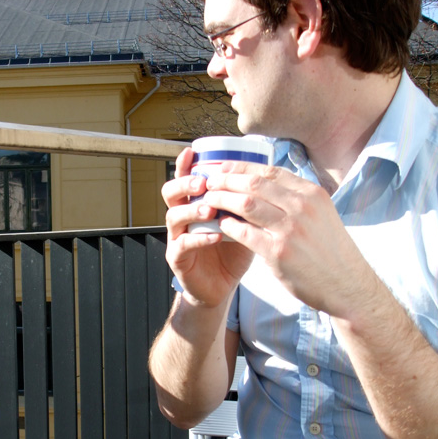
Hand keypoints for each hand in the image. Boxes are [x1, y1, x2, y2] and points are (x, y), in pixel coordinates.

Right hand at [163, 148, 254, 307]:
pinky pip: (182, 244)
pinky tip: (214, 236)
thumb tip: (267, 176)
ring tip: (209, 209)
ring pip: (173, 216)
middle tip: (202, 183)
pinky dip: (198, 239)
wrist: (222, 286)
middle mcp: (182, 216)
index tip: (192, 152)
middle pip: (170, 192)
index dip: (186, 165)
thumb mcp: (242, 221)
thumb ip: (246, 202)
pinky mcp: (177, 258)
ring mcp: (177, 237)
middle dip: (184, 183)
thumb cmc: (232, 252)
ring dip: (191, 209)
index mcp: (195, 203)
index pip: (186, 178)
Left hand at [203, 161, 378, 316]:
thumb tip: (265, 183)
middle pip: (254, 184)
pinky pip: (244, 233)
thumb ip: (296, 198)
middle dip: (226, 180)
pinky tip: (220, 225)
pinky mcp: (279, 253)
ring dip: (222, 200)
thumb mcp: (321, 213)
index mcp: (312, 194)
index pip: (270, 171)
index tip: (223, 168)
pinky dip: (228, 226)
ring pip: (246, 204)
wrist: (348, 285)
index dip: (241, 167)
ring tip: (208, 200)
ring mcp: (291, 230)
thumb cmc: (330, 250)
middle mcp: (302, 207)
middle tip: (209, 182)